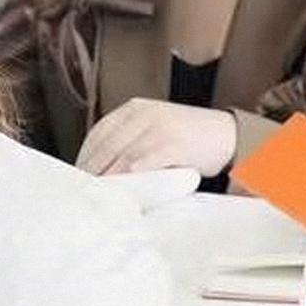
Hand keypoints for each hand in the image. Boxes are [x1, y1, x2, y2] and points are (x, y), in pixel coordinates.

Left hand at [77, 97, 241, 178]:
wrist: (229, 136)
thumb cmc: (189, 139)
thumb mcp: (155, 130)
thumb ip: (129, 142)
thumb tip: (99, 168)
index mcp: (134, 109)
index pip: (99, 133)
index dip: (85, 155)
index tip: (76, 175)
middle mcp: (143, 115)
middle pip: (106, 146)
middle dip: (92, 171)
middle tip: (82, 192)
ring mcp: (158, 128)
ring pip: (121, 157)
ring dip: (106, 178)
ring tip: (96, 196)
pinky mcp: (172, 144)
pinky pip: (143, 163)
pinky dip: (129, 178)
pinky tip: (121, 190)